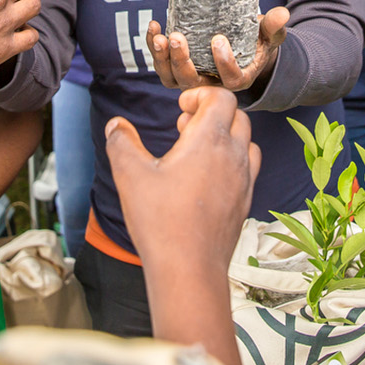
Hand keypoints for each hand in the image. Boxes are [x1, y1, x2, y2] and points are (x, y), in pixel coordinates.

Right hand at [107, 87, 260, 285]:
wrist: (189, 269)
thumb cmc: (161, 222)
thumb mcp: (130, 176)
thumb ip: (121, 142)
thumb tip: (116, 124)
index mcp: (209, 140)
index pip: (222, 97)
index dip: (200, 95)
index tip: (180, 108)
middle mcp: (234, 155)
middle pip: (236, 115)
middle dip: (211, 113)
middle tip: (183, 128)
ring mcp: (244, 179)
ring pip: (246, 140)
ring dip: (224, 136)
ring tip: (195, 151)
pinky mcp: (245, 200)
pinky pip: (248, 167)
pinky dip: (232, 160)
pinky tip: (207, 178)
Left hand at [147, 7, 288, 91]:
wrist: (242, 49)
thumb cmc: (257, 43)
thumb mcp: (269, 36)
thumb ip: (274, 27)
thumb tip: (282, 13)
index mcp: (238, 79)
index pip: (230, 79)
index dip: (223, 63)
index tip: (218, 40)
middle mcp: (213, 85)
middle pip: (193, 82)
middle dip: (182, 61)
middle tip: (178, 37)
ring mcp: (193, 80)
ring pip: (173, 79)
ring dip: (163, 59)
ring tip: (161, 36)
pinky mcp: (179, 72)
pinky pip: (163, 67)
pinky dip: (156, 50)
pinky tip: (155, 29)